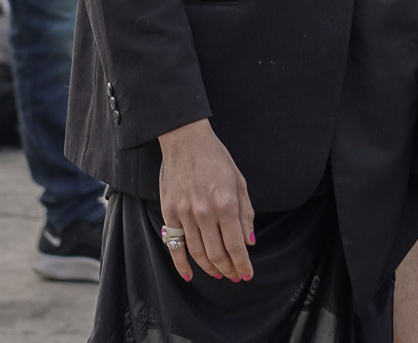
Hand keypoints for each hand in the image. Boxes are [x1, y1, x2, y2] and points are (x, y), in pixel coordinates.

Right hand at [156, 119, 254, 282]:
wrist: (186, 141)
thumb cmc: (216, 159)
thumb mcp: (239, 182)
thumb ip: (245, 213)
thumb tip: (248, 241)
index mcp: (226, 203)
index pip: (235, 245)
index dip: (242, 264)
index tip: (246, 274)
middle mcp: (205, 212)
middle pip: (217, 254)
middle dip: (228, 269)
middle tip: (235, 276)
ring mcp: (184, 214)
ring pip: (197, 253)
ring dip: (210, 268)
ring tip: (219, 273)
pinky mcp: (169, 213)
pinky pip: (174, 246)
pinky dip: (182, 264)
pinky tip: (190, 275)